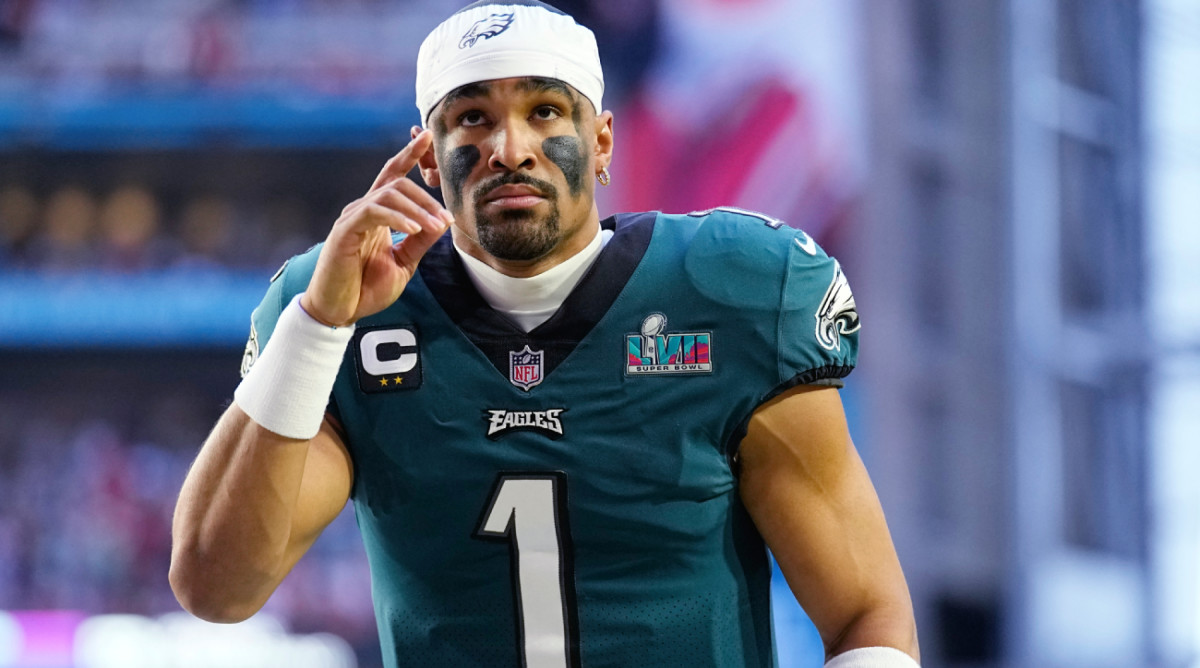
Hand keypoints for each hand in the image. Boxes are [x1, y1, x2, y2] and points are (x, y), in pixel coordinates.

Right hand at [302, 129, 451, 326]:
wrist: (340, 311)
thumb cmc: (366, 288)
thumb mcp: (404, 263)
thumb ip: (421, 241)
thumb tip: (443, 220)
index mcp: (376, 215)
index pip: (393, 176)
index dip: (409, 154)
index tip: (426, 135)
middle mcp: (362, 210)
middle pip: (397, 184)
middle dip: (425, 197)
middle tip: (445, 219)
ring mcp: (352, 218)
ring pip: (388, 195)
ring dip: (417, 209)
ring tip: (434, 226)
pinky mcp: (345, 231)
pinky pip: (374, 212)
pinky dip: (397, 218)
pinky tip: (413, 228)